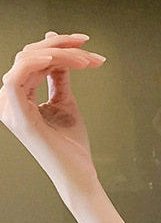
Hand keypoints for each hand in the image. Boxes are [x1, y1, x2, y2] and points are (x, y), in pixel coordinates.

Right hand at [0, 31, 106, 200]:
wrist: (79, 176)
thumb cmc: (72, 148)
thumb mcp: (65, 102)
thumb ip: (59, 76)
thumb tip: (56, 49)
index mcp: (19, 98)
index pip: (33, 60)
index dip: (58, 47)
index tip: (85, 46)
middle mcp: (10, 101)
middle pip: (29, 55)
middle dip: (62, 46)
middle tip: (88, 50)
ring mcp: (11, 108)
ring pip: (27, 60)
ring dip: (59, 53)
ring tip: (86, 60)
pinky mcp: (19, 115)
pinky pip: (18, 75)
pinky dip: (38, 61)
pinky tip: (59, 57)